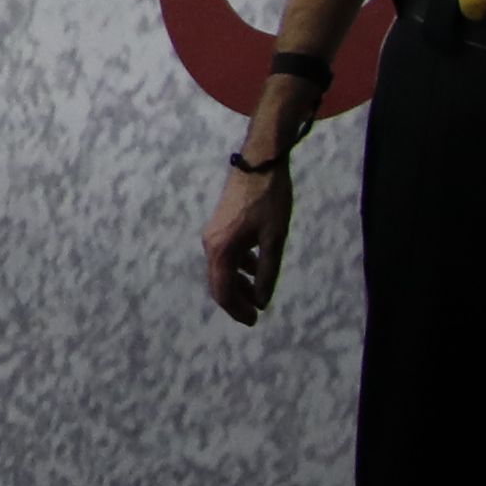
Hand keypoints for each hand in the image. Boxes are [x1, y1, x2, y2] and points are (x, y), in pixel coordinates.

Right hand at [201, 154, 294, 323]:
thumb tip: (263, 300)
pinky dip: (238, 268)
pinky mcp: (219, 226)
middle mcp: (211, 244)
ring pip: (222, 268)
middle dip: (237, 300)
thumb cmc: (269, 201)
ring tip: (259, 294)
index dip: (236, 309)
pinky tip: (256, 268)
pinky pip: (225, 255)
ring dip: (238, 284)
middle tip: (257, 313)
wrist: (258, 163)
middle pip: (219, 282)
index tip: (254, 321)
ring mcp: (213, 234)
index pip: (222, 290)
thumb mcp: (274, 238)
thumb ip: (267, 272)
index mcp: (221, 249)